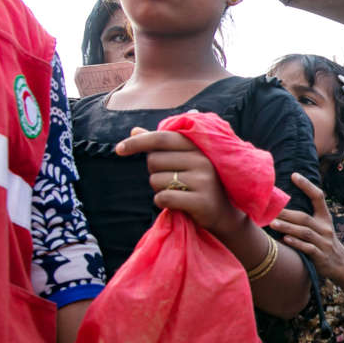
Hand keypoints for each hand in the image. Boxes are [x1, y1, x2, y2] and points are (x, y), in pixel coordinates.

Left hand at [116, 127, 244, 236]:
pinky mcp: (201, 201)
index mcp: (197, 146)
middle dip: (154, 173)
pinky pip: (164, 197)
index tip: (118, 150)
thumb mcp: (185, 160)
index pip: (160, 138)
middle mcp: (201, 160)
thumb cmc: (199, 183)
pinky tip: (175, 204)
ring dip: (158, 189)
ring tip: (177, 192)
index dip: (136, 142)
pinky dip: (162, 202)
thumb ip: (161, 145)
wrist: (225, 213)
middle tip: (170, 181)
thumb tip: (134, 130)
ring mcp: (203, 180)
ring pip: (156, 180)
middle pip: (154, 161)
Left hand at [269, 173, 343, 282]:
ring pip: (305, 232)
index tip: (294, 175)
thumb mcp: (321, 228)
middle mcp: (326, 228)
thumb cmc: (324, 243)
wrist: (342, 266)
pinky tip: (285, 240)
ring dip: (288, 227)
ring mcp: (324, 243)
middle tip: (270, 209)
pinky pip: (308, 248)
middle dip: (287, 213)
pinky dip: (296, 244)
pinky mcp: (321, 257)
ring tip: (273, 223)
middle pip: (305, 217)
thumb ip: (305, 219)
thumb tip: (279, 207)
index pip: (318, 197)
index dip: (307, 185)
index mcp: (325, 218)